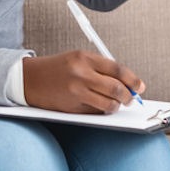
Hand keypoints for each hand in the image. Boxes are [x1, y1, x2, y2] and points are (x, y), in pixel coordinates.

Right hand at [21, 51, 145, 113]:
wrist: (30, 79)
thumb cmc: (58, 68)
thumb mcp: (79, 58)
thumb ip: (101, 68)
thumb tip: (126, 82)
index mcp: (85, 58)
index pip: (117, 69)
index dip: (132, 80)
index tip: (140, 86)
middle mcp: (81, 74)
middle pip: (116, 88)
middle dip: (128, 96)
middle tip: (131, 98)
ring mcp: (76, 92)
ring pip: (108, 103)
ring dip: (116, 106)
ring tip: (116, 104)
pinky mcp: (72, 107)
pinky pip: (95, 112)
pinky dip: (102, 111)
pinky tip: (101, 107)